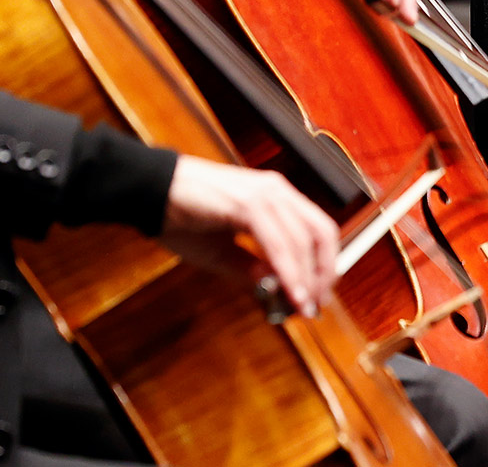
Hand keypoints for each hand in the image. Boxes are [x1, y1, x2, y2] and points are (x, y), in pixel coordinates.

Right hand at [162, 156, 339, 317]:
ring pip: (302, 240)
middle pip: (321, 233)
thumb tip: (279, 291)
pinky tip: (289, 293)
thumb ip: (251, 269)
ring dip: (306, 278)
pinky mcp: (248, 203)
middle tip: (315, 305)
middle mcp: (278, 191)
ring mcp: (266, 194)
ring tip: (303, 306)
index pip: (318, 230)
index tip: (319, 295)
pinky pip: (278, 242)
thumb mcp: (222, 251)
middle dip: (323, 273)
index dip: (326, 264)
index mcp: (277, 197)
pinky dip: (288, 271)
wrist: (150, 192)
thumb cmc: (183, 217)